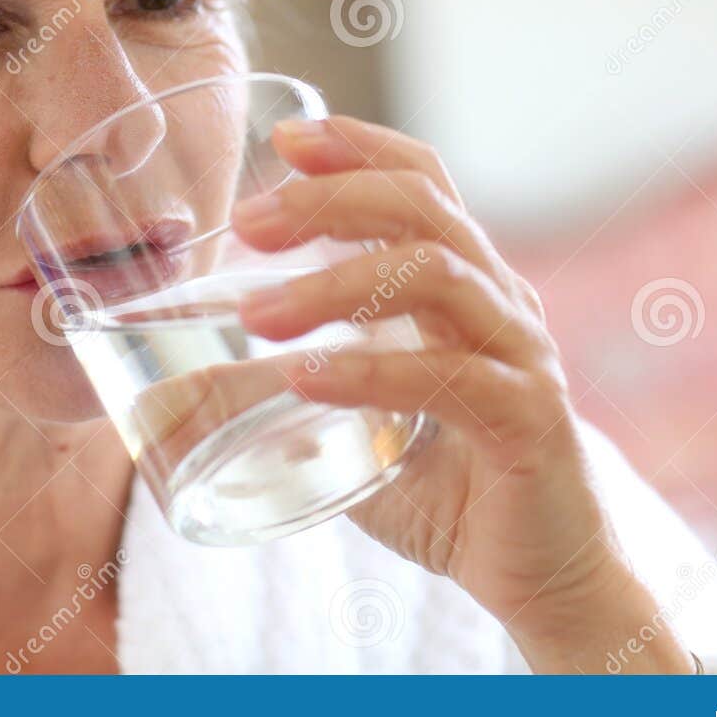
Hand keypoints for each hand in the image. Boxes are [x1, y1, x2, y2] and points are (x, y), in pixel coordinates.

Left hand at [230, 115, 694, 673]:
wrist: (545, 578)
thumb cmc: (446, 492)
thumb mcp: (353, 427)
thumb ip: (282, 398)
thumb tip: (170, 392)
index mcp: (465, 286)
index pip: (423, 182)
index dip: (359, 146)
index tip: (286, 138)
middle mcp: (499, 303)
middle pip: (424, 207)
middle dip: (330, 198)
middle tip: (250, 221)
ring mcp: (520, 356)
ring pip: (436, 275)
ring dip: (337, 283)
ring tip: (257, 314)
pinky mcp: (529, 421)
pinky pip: (451, 376)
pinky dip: (371, 373)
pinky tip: (306, 380)